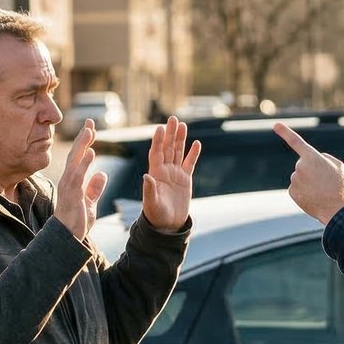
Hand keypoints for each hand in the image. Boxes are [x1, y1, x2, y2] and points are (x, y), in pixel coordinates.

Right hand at [54, 120, 107, 239]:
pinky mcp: (71, 194)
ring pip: (76, 161)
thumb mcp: (89, 202)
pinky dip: (84, 163)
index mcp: (74, 181)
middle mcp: (69, 180)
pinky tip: (90, 152)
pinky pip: (78, 175)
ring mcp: (68, 186)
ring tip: (89, 130)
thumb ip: (94, 188)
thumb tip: (102, 173)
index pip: (80, 158)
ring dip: (82, 145)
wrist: (67, 239)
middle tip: (90, 121)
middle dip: (83, 137)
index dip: (86, 143)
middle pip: (76, 154)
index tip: (92, 129)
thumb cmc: (76, 223)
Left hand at [141, 116, 200, 231]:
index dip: (158, 141)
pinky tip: (197, 143)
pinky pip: (190, 163)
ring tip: (183, 125)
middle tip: (173, 118)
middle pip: (168, 148)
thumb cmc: (156, 215)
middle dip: (170, 134)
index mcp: (155, 173)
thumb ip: (149, 189)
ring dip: (180, 139)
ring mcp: (175, 174)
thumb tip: (146, 176)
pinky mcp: (185, 179)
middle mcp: (165, 170)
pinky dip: (193, 154)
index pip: (156, 153)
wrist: (168, 225)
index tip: (159, 128)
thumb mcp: (151, 203)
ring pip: (178, 152)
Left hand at [274, 123, 343, 223]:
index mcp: (312, 157)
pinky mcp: (292, 191)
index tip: (276, 125)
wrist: (335, 210)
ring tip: (320, 190)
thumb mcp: (338, 166)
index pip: (296, 141)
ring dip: (308, 182)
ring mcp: (294, 180)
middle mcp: (300, 167)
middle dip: (311, 171)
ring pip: (300, 177)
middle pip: (303, 165)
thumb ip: (324, 158)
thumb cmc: (339, 186)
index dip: (285, 132)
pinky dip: (304, 191)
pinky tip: (313, 197)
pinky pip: (297, 187)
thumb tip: (314, 160)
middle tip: (324, 181)